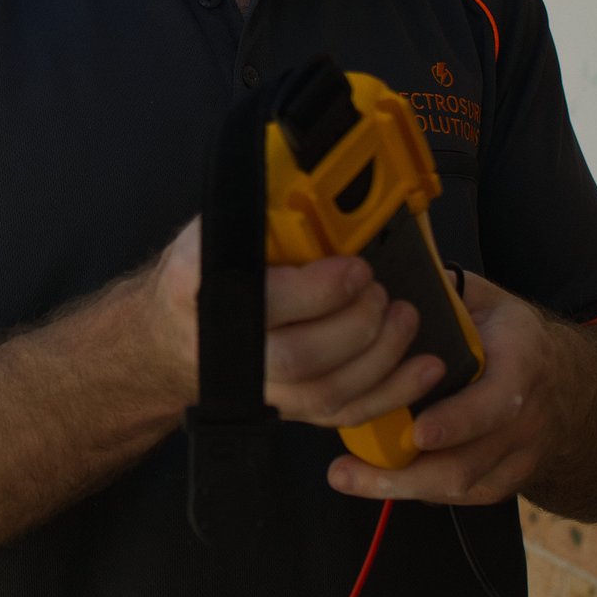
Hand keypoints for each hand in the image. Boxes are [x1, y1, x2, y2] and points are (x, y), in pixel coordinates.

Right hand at [145, 218, 442, 430]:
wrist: (173, 330)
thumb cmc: (205, 271)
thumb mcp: (219, 227)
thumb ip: (263, 215)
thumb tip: (318, 181)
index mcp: (200, 291)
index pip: (264, 301)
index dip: (320, 291)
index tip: (357, 268)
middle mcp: (225, 349)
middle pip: (299, 358)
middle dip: (356, 325)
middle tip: (380, 292)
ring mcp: (258, 388)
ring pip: (326, 392)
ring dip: (380, 357)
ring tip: (405, 318)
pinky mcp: (288, 409)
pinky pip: (342, 414)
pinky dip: (391, 394)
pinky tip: (423, 368)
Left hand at [324, 274, 568, 506]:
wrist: (570, 385)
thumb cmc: (514, 339)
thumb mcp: (491, 303)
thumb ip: (450, 293)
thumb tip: (395, 275)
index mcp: (522, 367)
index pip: (496, 404)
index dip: (458, 421)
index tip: (418, 431)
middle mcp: (526, 420)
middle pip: (468, 464)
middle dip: (405, 473)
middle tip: (348, 471)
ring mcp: (519, 457)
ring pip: (462, 487)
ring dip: (402, 487)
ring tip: (349, 478)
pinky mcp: (508, 481)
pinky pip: (465, 497)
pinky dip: (423, 492)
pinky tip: (384, 483)